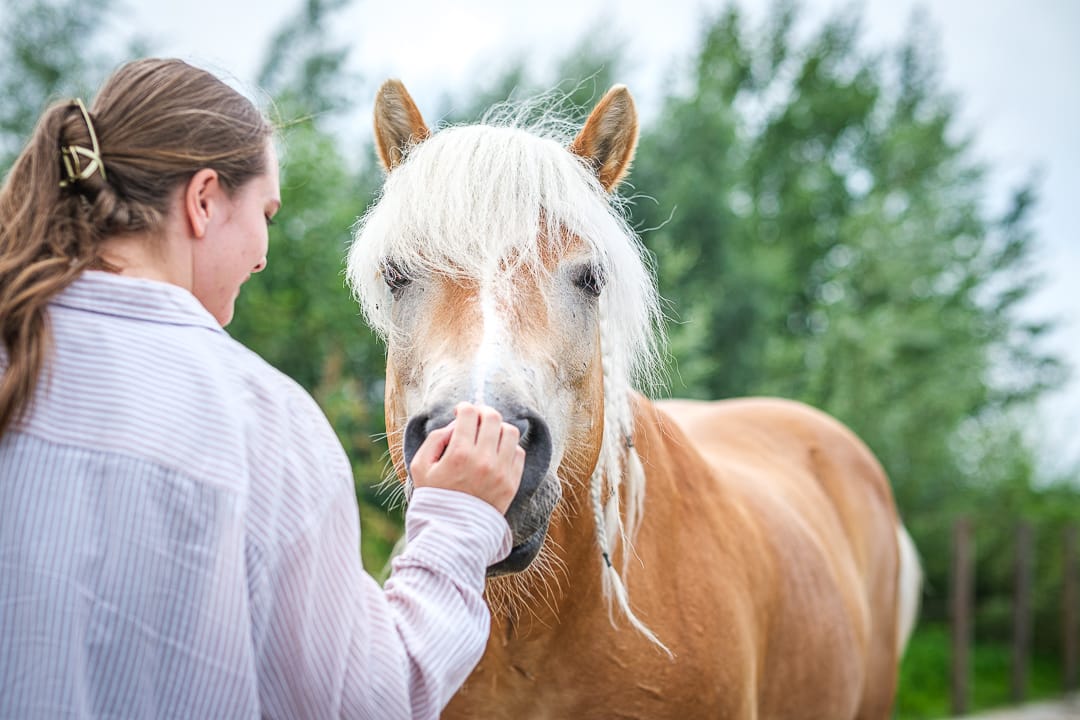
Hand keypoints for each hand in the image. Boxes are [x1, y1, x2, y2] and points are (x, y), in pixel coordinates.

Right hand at [409, 403, 525, 514]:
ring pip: (510, 431)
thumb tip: (456, 424)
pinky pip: (518, 452)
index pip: (470, 413)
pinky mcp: (512, 482)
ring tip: (488, 436)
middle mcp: (484, 460)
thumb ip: (435, 439)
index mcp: (459, 454)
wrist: (453, 532)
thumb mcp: (421, 467)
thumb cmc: (434, 497)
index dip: (464, 408)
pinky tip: (496, 453)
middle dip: (483, 413)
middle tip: (476, 419)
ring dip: (498, 428)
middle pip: (493, 417)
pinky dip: (508, 447)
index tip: (461, 412)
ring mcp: (501, 471)